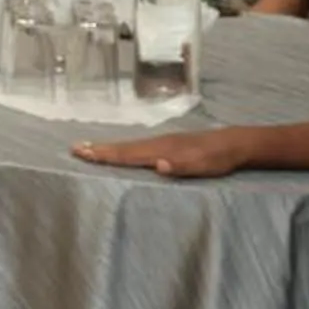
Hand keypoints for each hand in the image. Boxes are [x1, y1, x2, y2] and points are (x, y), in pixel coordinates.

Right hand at [72, 128, 252, 178]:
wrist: (233, 144)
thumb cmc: (218, 159)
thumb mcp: (204, 165)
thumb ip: (181, 166)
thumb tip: (158, 165)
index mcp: (161, 149)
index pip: (128, 154)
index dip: (105, 155)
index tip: (83, 152)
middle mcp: (157, 143)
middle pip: (123, 147)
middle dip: (99, 149)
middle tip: (75, 148)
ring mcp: (161, 142)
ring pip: (129, 146)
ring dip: (108, 148)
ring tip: (90, 147)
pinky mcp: (167, 145)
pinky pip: (137, 147)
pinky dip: (123, 149)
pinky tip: (121, 151)